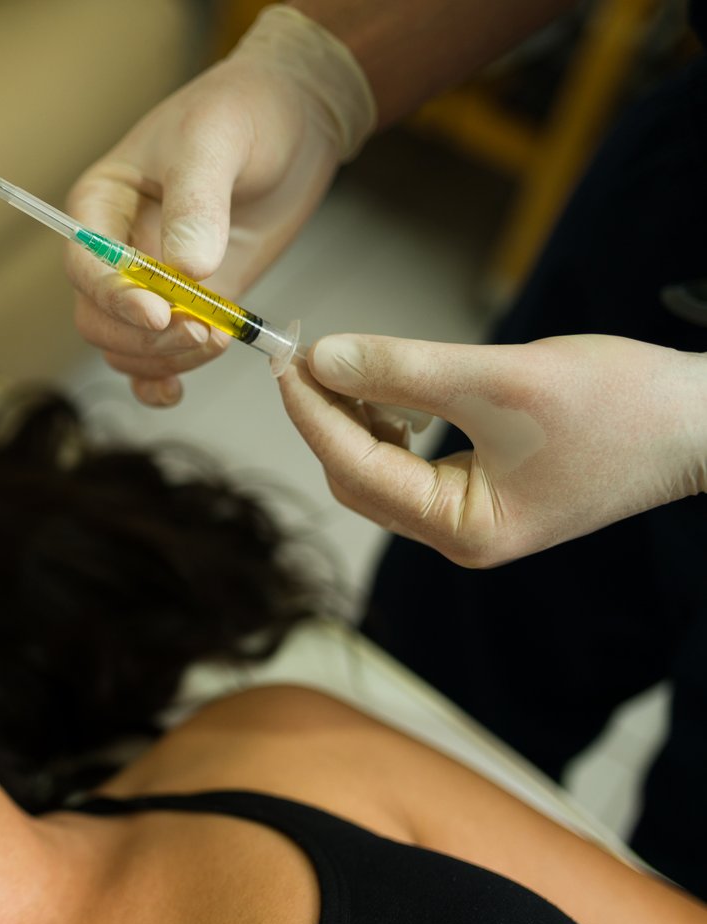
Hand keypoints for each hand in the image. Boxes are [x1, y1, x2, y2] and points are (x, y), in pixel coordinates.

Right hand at [65, 6, 373, 406]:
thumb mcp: (216, 140)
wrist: (293, 122)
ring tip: (217, 339)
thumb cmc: (244, 112)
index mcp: (101, 205)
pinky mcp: (186, 308)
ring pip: (125, 347)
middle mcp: (115, 251)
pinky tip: (177, 388)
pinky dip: (161, 380)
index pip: (85, 264)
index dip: (114, 295)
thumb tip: (188, 268)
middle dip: (146, 335)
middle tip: (202, 332)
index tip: (158, 311)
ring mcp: (150, 285)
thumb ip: (198, 201)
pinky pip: (153, 359)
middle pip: (97, 318)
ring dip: (165, 358)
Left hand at [277, 332, 706, 566]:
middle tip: (304, 357)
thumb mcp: (500, 378)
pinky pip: (410, 465)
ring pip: (378, 472)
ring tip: (346, 367)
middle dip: (326, 419)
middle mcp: (461, 538)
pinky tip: (391, 390)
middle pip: (357, 479)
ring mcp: (473, 520)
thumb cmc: (621, 403)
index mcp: (465, 530)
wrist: (705, 419)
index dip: (312, 414)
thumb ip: (404, 370)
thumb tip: (322, 358)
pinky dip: (388, 425)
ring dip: (355, 420)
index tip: (285, 361)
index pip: (356, 470)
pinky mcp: (485, 493)